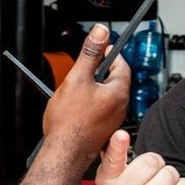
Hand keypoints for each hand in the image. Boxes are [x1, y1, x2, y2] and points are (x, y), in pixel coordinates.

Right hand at [39, 25, 128, 161]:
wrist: (63, 153)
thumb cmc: (69, 122)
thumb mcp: (77, 78)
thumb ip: (90, 53)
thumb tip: (101, 31)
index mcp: (118, 92)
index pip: (121, 64)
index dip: (110, 53)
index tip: (101, 48)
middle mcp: (120, 107)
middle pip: (113, 79)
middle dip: (99, 70)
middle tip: (84, 67)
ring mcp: (112, 120)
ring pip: (105, 95)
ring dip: (93, 88)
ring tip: (75, 88)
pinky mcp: (103, 129)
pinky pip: (100, 109)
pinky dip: (90, 103)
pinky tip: (75, 106)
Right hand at [95, 130, 184, 184]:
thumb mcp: (116, 176)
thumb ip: (117, 156)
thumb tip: (119, 135)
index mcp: (108, 179)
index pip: (112, 159)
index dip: (117, 145)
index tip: (121, 135)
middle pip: (153, 160)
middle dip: (159, 165)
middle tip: (153, 177)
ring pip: (170, 175)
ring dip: (172, 178)